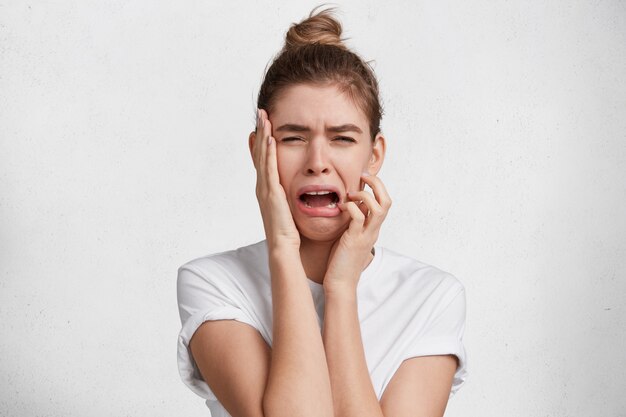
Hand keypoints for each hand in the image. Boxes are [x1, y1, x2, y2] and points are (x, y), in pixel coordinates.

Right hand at [251, 109, 300, 251]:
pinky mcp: (271, 192)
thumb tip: (300, 187)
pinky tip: (271, 138)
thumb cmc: (290, 231)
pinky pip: (270, 168)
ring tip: (264, 117)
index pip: (264, 159)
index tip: (265, 123)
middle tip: (261, 112)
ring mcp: (265, 188)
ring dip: (263, 135)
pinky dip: (269, 152)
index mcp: (267, 188)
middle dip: (261, 131)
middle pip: (260, 152)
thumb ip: (291, 195)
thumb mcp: (290, 207)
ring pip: (263, 156)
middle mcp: (263, 186)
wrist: (284, 247)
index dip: (263, 140)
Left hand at [323, 173, 391, 291]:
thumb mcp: (350, 236)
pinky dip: (351, 207)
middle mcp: (373, 230)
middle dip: (377, 184)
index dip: (378, 186)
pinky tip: (341, 207)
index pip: (385, 202)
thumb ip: (353, 222)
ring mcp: (365, 235)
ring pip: (379, 209)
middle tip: (363, 176)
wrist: (340, 282)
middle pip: (387, 202)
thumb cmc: (341, 260)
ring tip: (351, 193)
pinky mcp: (354, 240)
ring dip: (365, 195)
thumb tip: (350, 205)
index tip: (364, 178)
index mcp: (373, 228)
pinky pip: (358, 218)